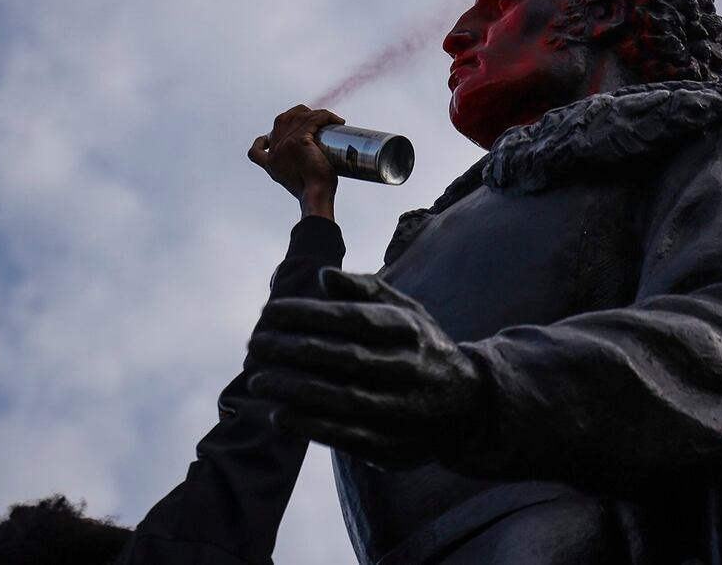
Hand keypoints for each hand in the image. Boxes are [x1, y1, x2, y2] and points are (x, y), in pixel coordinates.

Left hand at [247, 268, 484, 468]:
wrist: (467, 407)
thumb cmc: (422, 348)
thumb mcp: (406, 312)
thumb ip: (366, 291)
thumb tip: (323, 276)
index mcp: (408, 330)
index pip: (350, 319)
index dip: (306, 314)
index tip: (269, 312)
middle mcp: (406, 368)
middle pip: (341, 357)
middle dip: (290, 349)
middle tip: (254, 344)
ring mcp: (399, 409)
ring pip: (338, 398)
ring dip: (292, 389)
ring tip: (257, 381)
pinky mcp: (390, 445)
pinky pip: (344, 436)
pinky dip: (308, 426)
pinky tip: (279, 415)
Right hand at [248, 105, 344, 219]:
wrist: (316, 196)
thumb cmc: (314, 192)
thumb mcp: (297, 183)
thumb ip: (296, 173)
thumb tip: (312, 166)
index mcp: (271, 164)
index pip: (257, 150)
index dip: (264, 140)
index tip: (283, 137)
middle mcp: (275, 151)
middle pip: (282, 120)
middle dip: (299, 114)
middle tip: (317, 121)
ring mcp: (285, 144)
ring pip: (301, 117)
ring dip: (318, 114)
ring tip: (332, 120)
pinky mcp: (299, 141)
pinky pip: (314, 120)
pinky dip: (326, 117)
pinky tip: (336, 121)